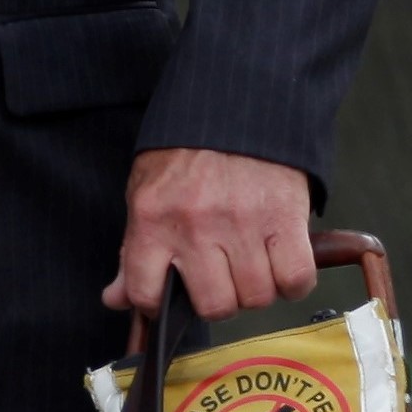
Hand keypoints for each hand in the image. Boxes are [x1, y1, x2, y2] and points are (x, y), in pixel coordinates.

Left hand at [104, 148, 318, 317]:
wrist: (235, 105)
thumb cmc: (187, 151)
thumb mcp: (145, 193)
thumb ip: (132, 250)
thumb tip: (117, 299)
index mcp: (153, 219)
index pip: (146, 293)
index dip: (159, 305)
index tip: (170, 298)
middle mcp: (196, 225)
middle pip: (214, 306)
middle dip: (220, 300)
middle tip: (222, 278)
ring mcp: (243, 223)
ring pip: (256, 297)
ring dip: (257, 289)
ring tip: (252, 265)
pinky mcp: (285, 217)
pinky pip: (295, 279)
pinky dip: (292, 282)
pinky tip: (281, 264)